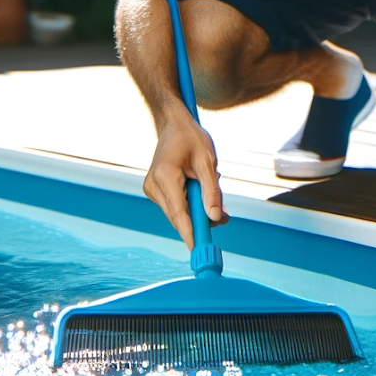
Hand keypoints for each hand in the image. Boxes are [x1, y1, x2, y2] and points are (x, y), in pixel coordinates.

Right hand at [143, 114, 227, 248]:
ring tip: (213, 192)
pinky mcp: (154, 190)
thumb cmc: (191, 138)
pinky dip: (189, 204)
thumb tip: (216, 218)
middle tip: (224, 216)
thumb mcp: (207, 162)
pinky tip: (199, 189)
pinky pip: (174, 206)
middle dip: (201, 220)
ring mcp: (151, 189)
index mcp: (165, 176)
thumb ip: (212, 192)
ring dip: (196, 210)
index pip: (178, 213)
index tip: (199, 251)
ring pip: (177, 213)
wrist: (173, 124)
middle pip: (178, 216)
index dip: (190, 234)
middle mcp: (153, 185)